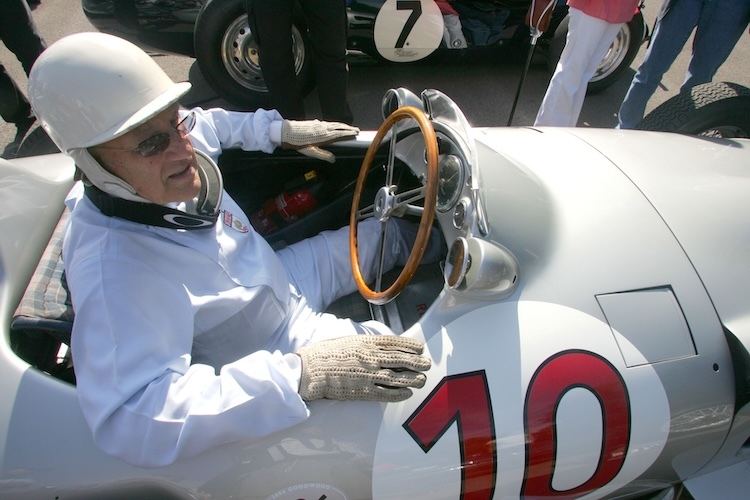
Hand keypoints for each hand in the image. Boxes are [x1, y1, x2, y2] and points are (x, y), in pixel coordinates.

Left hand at [281, 119, 359, 162]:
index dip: (349, 133)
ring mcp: (319, 124)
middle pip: (339, 127)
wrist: (287, 132)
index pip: (340, 133)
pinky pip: (328, 122)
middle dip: (348, 128)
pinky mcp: (315, 122)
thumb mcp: (311, 152)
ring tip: (348, 127)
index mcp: (324, 135)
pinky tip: (334, 125)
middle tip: (357, 129)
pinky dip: (335, 124)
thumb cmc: (298, 143)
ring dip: (342, 125)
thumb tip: (333, 159)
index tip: (356, 133)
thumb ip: (323, 155)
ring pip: (334, 124)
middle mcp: (323, 128)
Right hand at [296, 335, 430, 401]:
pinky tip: (407, 393)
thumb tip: (381, 345)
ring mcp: (368, 375)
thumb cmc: (327, 353)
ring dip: (412, 379)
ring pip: (397, 378)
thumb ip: (366, 342)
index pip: (395, 343)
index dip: (410, 346)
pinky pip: (385, 393)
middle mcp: (371, 358)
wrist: (310, 370)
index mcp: (367, 342)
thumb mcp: (348, 340)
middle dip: (416, 362)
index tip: (420, 348)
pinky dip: (398, 394)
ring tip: (422, 380)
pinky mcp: (362, 391)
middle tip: (427, 364)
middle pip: (401, 360)